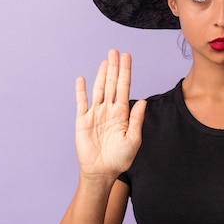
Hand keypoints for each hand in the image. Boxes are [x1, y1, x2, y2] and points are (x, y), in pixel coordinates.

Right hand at [74, 50, 145, 181]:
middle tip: (115, 51)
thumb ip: (137, 120)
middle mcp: (109, 110)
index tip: (127, 57)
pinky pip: (82, 103)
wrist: (102, 172)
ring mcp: (95, 114)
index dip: (125, 72)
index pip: (124, 88)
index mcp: (122, 113)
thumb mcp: (133, 139)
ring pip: (98, 89)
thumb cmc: (120, 158)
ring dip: (101, 74)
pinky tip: (82, 79)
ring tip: (105, 60)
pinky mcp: (82, 121)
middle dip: (114, 68)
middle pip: (111, 84)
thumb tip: (143, 100)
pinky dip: (81, 91)